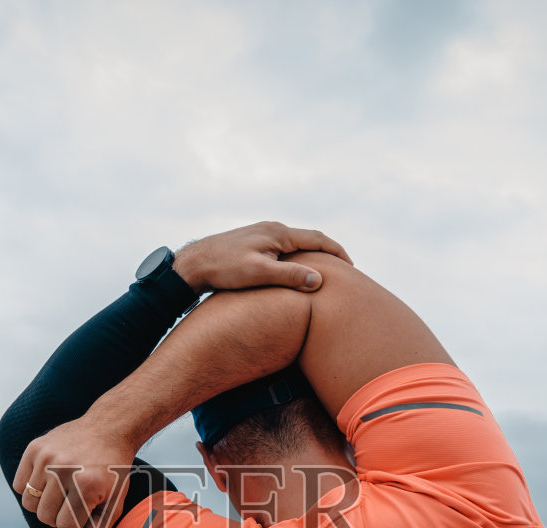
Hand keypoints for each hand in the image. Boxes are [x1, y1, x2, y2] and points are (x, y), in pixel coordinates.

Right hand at [13, 414, 138, 527]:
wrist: (108, 428)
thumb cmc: (113, 471)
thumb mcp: (114, 503)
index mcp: (85, 485)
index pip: (65, 526)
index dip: (76, 525)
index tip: (86, 511)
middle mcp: (62, 469)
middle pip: (44, 517)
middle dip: (58, 516)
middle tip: (73, 502)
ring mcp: (46, 457)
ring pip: (28, 503)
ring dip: (44, 504)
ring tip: (60, 492)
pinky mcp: (34, 448)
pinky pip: (19, 484)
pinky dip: (30, 488)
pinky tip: (48, 480)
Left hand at [173, 221, 352, 294]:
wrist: (195, 262)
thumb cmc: (224, 268)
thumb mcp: (258, 273)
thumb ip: (289, 276)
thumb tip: (318, 280)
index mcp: (278, 233)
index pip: (317, 239)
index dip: (337, 252)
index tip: (351, 266)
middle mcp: (273, 229)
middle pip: (309, 239)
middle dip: (328, 253)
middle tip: (343, 270)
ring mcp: (263, 234)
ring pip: (296, 243)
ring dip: (312, 255)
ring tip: (324, 272)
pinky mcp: (254, 243)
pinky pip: (284, 248)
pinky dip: (297, 257)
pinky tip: (295, 270)